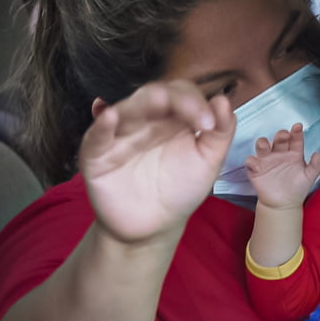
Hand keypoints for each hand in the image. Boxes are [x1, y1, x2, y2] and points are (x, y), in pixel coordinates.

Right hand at [80, 80, 235, 244]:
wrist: (154, 226)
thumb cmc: (180, 190)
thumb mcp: (207, 163)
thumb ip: (220, 133)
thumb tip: (223, 101)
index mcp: (172, 118)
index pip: (181, 94)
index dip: (196, 103)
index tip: (210, 126)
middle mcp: (145, 120)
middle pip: (154, 94)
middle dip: (175, 100)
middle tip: (196, 117)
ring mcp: (120, 134)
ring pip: (127, 108)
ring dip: (142, 103)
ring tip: (159, 101)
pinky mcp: (97, 154)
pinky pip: (96, 135)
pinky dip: (101, 124)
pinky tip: (110, 117)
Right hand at [244, 123, 319, 209]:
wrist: (284, 205)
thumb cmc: (298, 189)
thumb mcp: (310, 177)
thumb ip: (316, 166)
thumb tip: (318, 154)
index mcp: (294, 153)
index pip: (295, 139)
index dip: (296, 132)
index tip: (298, 127)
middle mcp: (280, 153)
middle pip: (279, 139)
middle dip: (280, 135)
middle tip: (284, 135)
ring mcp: (268, 160)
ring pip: (262, 145)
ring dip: (262, 143)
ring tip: (266, 146)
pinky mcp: (256, 169)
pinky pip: (251, 161)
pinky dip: (251, 161)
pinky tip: (257, 164)